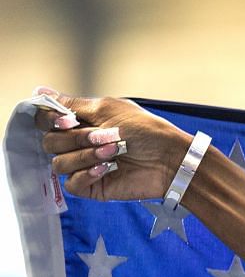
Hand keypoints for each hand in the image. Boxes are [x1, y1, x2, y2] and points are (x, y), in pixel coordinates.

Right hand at [33, 87, 191, 202]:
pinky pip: (72, 184)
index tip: (67, 120)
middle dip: (76, 138)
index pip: (45, 122)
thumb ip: (72, 104)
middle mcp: (79, 144)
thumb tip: (41, 90)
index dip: (49, 121)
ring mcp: (85, 165)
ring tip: (113, 152)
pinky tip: (107, 168)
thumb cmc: (147, 131)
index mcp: (81, 123)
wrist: (171, 159)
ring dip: (85, 155)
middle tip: (106, 137)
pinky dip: (87, 175)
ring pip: (59, 163)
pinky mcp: (93, 186)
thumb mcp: (108, 109)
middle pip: (49, 143)